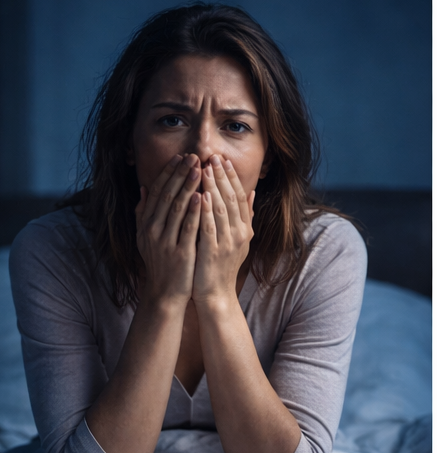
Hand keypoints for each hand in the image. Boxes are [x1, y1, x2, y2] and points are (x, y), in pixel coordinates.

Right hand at [135, 153, 201, 307]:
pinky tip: (201, 196)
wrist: (164, 293)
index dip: (168, 173)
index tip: (180, 157)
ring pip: (177, 208)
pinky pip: (187, 228)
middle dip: (180, 174)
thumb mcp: (145, 237)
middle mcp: (153, 230)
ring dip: (188, 186)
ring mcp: (165, 241)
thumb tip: (142, 188)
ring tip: (199, 168)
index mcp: (146, 224)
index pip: (157, 191)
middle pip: (167, 195)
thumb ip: (143, 213)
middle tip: (193, 156)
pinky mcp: (180, 253)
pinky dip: (194, 211)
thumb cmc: (160, 263)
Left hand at [193, 154, 254, 305]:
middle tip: (212, 157)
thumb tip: (252, 192)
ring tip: (204, 169)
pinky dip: (205, 211)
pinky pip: (210, 227)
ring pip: (221, 209)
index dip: (231, 177)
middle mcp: (239, 234)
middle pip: (231, 199)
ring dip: (213, 187)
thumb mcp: (238, 240)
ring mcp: (227, 243)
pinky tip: (199, 196)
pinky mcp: (213, 253)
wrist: (216, 295)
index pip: (239, 197)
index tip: (222, 160)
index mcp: (244, 229)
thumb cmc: (222, 266)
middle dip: (221, 176)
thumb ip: (244, 217)